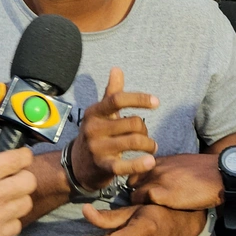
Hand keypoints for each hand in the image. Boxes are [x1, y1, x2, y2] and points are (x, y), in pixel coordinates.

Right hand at [0, 149, 36, 235]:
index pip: (18, 158)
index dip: (22, 155)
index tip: (20, 157)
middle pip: (29, 181)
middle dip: (23, 176)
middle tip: (12, 178)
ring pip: (26, 203)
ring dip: (18, 199)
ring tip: (4, 199)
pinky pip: (16, 225)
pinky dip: (10, 221)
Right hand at [73, 68, 159, 190]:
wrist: (78, 165)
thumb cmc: (97, 134)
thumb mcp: (101, 113)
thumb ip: (111, 92)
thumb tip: (116, 68)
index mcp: (94, 112)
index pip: (117, 99)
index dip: (138, 98)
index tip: (156, 102)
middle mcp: (93, 128)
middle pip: (132, 122)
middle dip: (145, 129)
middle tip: (147, 136)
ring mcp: (97, 148)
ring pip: (134, 141)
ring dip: (149, 144)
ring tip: (152, 147)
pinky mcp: (102, 167)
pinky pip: (124, 166)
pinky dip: (140, 163)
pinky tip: (150, 161)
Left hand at [130, 154, 221, 209]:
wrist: (219, 175)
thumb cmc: (205, 172)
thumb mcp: (182, 164)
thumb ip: (168, 169)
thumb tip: (162, 178)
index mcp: (160, 161)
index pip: (136, 171)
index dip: (138, 184)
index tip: (142, 193)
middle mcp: (154, 168)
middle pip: (131, 183)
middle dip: (135, 193)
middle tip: (144, 205)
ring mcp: (156, 180)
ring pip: (134, 194)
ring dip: (140, 204)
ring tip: (149, 213)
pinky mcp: (161, 194)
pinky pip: (142, 202)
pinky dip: (145, 209)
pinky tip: (155, 215)